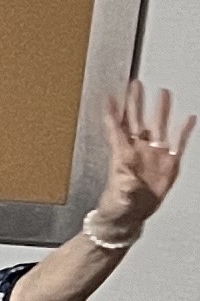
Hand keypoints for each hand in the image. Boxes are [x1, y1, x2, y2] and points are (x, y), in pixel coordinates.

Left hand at [92, 83, 184, 237]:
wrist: (131, 217)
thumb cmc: (118, 207)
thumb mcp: (119, 198)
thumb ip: (124, 188)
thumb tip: (127, 179)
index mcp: (121, 157)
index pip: (116, 130)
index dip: (113, 113)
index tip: (110, 96)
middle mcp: (138, 152)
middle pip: (137, 121)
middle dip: (136, 102)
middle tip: (136, 84)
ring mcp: (153, 156)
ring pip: (158, 127)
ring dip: (160, 110)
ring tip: (163, 92)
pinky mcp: (168, 164)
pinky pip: (178, 143)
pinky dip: (184, 131)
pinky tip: (188, 118)